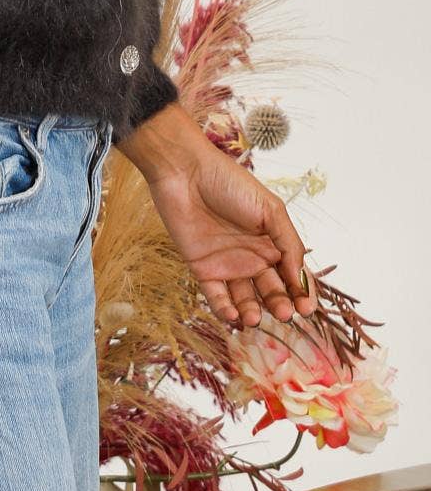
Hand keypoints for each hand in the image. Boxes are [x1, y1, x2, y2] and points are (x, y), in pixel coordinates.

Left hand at [118, 105, 319, 328]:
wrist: (184, 172)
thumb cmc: (229, 183)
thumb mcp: (270, 209)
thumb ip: (289, 243)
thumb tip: (300, 278)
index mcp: (272, 241)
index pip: (293, 275)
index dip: (302, 293)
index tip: (307, 309)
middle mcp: (252, 257)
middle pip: (272, 291)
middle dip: (280, 305)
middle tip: (283, 313)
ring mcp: (227, 265)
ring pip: (245, 299)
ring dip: (252, 312)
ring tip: (254, 317)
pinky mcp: (202, 269)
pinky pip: (216, 297)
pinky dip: (225, 310)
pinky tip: (234, 316)